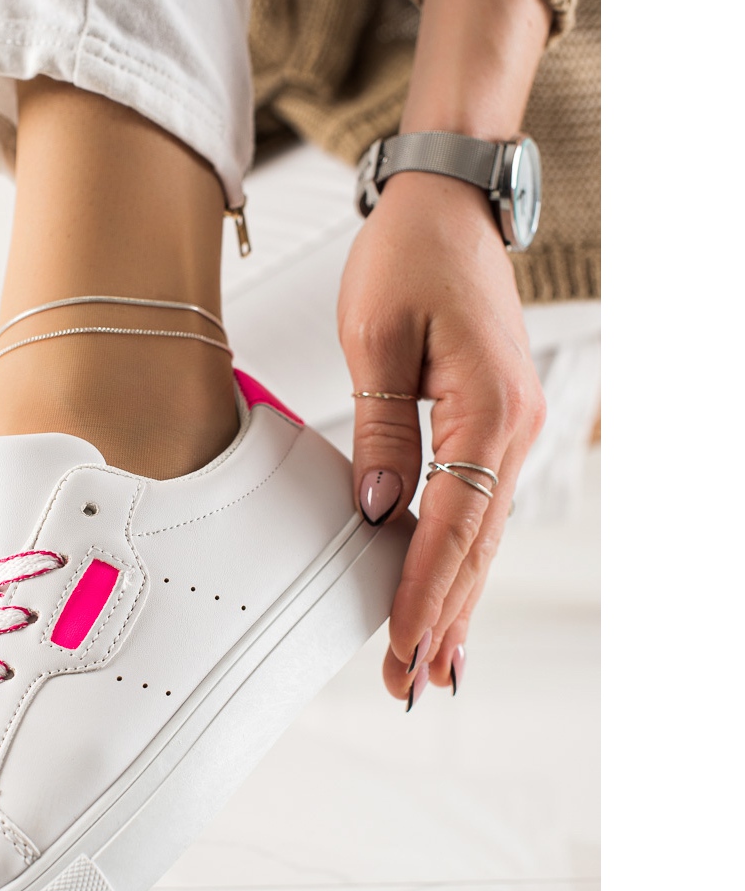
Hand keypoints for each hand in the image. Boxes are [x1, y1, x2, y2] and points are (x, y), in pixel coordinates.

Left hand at [337, 170, 545, 702]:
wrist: (446, 207)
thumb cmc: (409, 257)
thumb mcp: (375, 340)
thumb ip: (380, 433)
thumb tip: (379, 510)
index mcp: (489, 408)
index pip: (453, 523)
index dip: (424, 589)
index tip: (401, 643)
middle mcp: (514, 427)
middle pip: (475, 545)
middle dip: (441, 618)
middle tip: (410, 682)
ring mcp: (511, 428)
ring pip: (482, 536)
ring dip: (455, 602)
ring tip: (432, 667)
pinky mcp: (494, 424)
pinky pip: (479, 508)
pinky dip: (461, 560)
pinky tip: (448, 598)